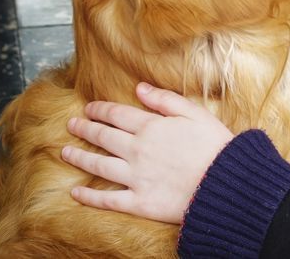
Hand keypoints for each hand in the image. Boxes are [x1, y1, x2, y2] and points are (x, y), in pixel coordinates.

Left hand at [62, 82, 234, 222]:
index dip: (100, 109)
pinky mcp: (139, 202)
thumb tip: (139, 88)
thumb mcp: (194, 112)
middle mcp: (137, 150)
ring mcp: (135, 177)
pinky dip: (89, 197)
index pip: (117, 114)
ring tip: (66, 152)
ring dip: (80, 157)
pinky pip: (108, 199)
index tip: (89, 107)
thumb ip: (165, 100)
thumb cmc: (214, 145)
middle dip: (85, 129)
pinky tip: (76, 192)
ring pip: (99, 165)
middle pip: (103, 137)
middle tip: (71, 124)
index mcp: (151, 127)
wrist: (224, 182)